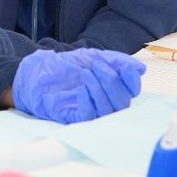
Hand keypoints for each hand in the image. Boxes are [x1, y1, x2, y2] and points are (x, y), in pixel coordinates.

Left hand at [11, 48, 144, 123]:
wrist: (37, 71)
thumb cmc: (65, 66)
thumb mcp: (90, 57)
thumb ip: (114, 61)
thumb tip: (139, 69)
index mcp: (112, 89)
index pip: (131, 91)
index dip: (132, 81)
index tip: (126, 69)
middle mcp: (105, 104)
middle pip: (122, 102)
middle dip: (112, 82)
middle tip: (97, 66)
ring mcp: (90, 112)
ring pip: (107, 110)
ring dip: (99, 89)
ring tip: (86, 73)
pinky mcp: (74, 118)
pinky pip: (88, 117)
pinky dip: (88, 102)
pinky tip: (81, 89)